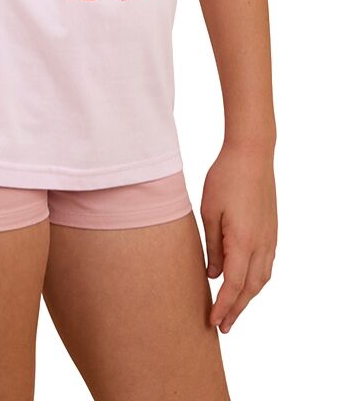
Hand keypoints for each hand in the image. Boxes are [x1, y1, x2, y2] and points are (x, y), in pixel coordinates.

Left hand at [200, 141, 277, 333]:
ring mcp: (270, 238)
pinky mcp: (272, 230)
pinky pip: (266, 265)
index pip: (233, 285)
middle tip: (223, 326)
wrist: (252, 154)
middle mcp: (261, 245)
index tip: (213, 321)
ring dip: (247, 297)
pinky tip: (246, 282)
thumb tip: (215, 275)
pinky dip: (256, 280)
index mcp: (244, 242)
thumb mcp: (209, 212)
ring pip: (261, 279)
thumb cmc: (225, 178)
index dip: (223, 306)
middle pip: (250, 288)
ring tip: (233, 309)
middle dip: (237, 309)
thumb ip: (213, 247)